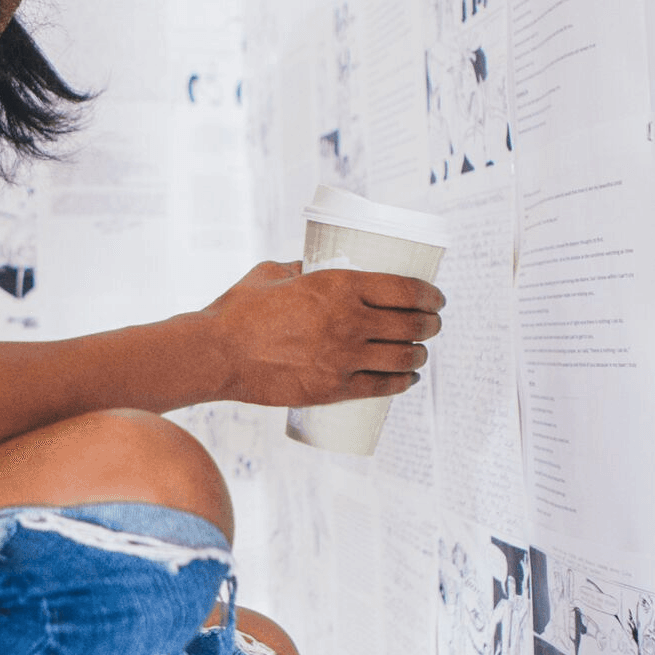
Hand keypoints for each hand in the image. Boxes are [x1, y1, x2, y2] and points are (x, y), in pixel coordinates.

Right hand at [199, 260, 443, 407]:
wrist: (217, 354)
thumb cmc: (240, 309)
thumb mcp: (274, 273)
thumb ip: (301, 268)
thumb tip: (315, 265)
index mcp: (338, 285)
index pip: (406, 290)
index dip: (431, 295)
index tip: (436, 298)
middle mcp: (348, 321)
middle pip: (412, 325)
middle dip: (431, 325)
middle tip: (432, 324)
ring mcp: (343, 358)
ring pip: (403, 358)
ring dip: (420, 354)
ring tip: (419, 352)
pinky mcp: (333, 388)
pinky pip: (382, 387)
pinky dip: (402, 383)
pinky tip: (407, 378)